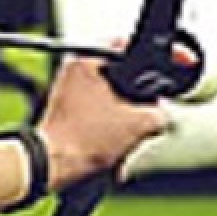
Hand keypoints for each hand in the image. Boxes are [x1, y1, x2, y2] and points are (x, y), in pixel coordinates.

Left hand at [35, 57, 169, 190]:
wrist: (53, 166)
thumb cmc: (82, 141)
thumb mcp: (138, 125)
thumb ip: (158, 112)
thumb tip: (160, 113)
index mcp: (87, 61)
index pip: (130, 49)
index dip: (154, 63)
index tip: (163, 73)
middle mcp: (74, 72)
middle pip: (123, 80)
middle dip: (136, 105)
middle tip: (143, 120)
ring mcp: (68, 93)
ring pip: (111, 102)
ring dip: (122, 123)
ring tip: (123, 140)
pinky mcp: (65, 113)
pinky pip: (98, 116)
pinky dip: (108, 131)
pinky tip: (112, 149)